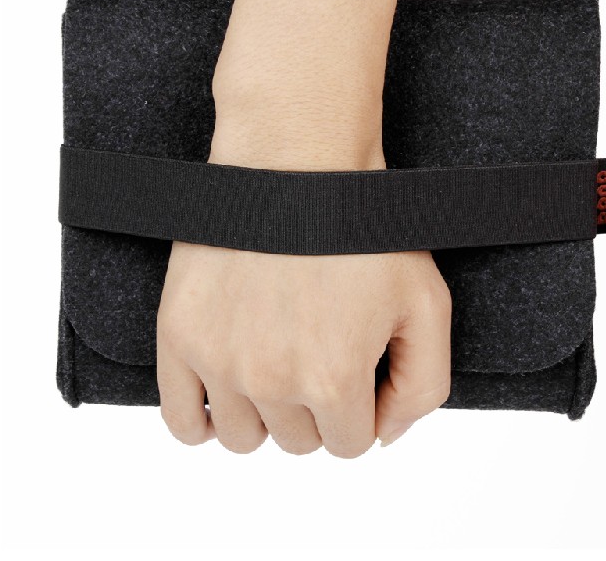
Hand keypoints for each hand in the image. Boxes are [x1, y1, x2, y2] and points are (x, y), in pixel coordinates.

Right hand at [156, 241, 451, 456]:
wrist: (295, 161)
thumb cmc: (363, 228)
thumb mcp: (426, 304)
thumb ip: (423, 386)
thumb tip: (385, 435)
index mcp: (333, 378)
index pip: (349, 443)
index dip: (359, 408)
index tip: (354, 368)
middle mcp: (271, 380)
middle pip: (298, 440)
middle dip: (315, 407)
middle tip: (315, 347)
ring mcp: (218, 359)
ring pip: (245, 437)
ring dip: (266, 413)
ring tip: (276, 360)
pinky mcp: (179, 335)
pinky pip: (181, 423)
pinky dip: (202, 423)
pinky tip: (223, 398)